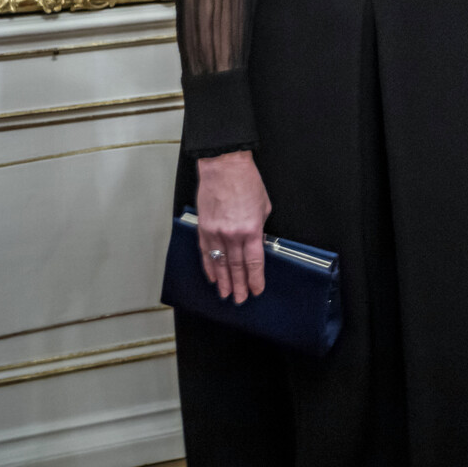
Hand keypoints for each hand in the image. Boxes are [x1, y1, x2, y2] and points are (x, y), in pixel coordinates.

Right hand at [194, 151, 271, 302]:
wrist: (224, 167)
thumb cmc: (247, 182)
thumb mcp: (264, 206)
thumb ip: (260, 229)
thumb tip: (257, 244)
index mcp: (251, 230)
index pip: (254, 262)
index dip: (255, 279)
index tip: (256, 290)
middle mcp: (232, 235)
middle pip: (236, 267)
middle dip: (238, 285)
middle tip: (239, 300)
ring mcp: (215, 233)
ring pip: (219, 264)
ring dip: (223, 281)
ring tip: (226, 294)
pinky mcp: (203, 228)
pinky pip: (205, 253)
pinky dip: (209, 267)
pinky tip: (212, 277)